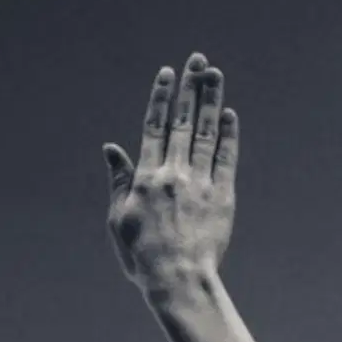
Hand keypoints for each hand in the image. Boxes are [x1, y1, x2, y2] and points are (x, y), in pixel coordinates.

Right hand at [104, 54, 237, 298]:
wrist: (178, 282)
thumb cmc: (143, 257)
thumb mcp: (119, 219)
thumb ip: (119, 180)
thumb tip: (111, 148)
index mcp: (146, 178)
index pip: (154, 127)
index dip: (162, 97)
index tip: (168, 73)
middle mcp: (174, 174)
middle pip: (183, 121)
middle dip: (190, 88)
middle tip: (198, 59)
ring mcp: (200, 184)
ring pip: (205, 134)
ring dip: (211, 101)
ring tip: (215, 74)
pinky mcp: (222, 199)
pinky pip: (226, 160)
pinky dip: (228, 136)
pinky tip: (229, 115)